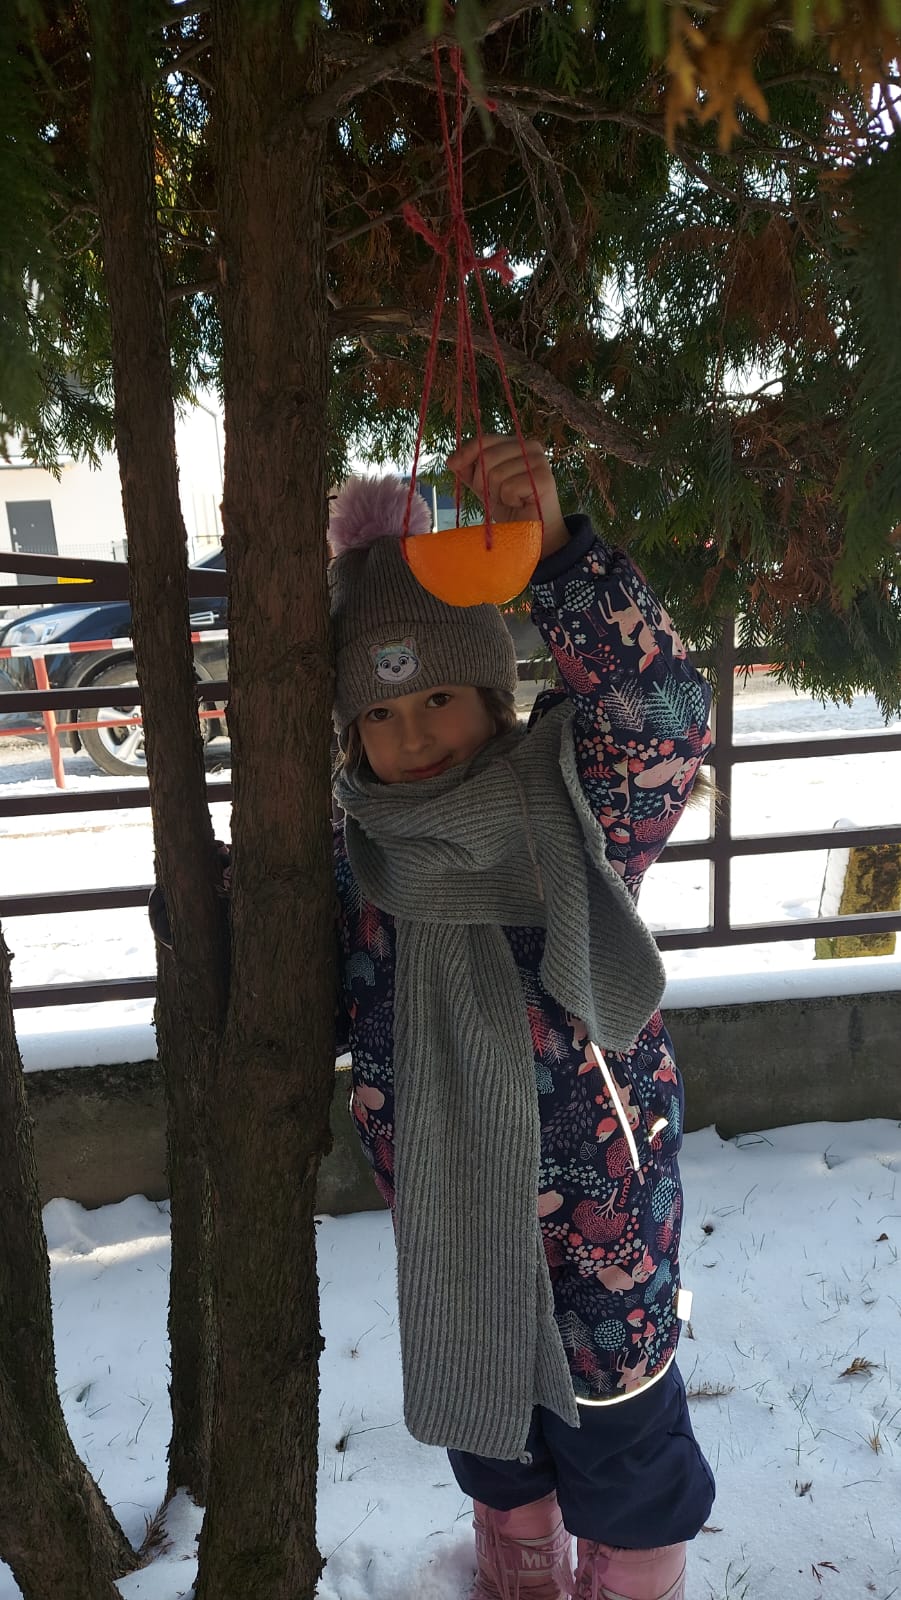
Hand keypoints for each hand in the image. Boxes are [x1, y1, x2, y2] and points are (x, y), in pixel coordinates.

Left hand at [446, 435, 568, 558]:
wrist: (533, 532)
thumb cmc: (511, 507)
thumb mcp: (484, 485)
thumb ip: (470, 470)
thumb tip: (452, 460)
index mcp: (518, 444)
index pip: (486, 440)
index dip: (466, 452)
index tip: (452, 464)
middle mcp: (531, 447)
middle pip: (488, 456)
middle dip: (483, 482)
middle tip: (495, 496)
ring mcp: (540, 462)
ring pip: (496, 474)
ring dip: (497, 494)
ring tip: (510, 501)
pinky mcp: (544, 479)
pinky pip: (509, 487)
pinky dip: (509, 501)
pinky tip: (520, 504)